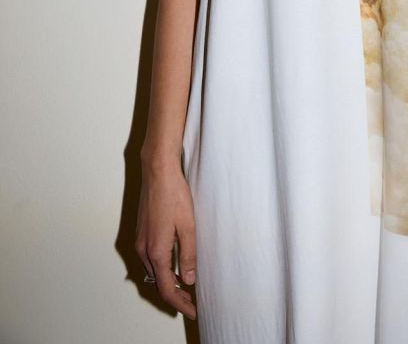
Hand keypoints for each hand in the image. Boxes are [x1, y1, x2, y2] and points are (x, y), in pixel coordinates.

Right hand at [135, 159, 197, 320]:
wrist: (157, 172)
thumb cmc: (174, 194)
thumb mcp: (188, 226)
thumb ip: (188, 255)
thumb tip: (188, 280)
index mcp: (156, 251)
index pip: (166, 288)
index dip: (179, 303)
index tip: (192, 310)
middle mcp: (144, 249)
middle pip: (157, 284)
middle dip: (174, 297)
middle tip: (192, 304)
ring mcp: (140, 241)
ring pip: (153, 273)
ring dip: (168, 284)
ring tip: (186, 289)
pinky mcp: (142, 233)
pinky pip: (150, 260)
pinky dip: (162, 270)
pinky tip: (174, 268)